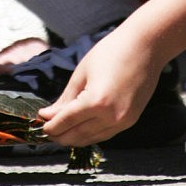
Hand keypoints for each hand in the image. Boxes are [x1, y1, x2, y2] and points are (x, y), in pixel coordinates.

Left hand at [38, 24, 161, 145]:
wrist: (146, 47)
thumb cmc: (112, 52)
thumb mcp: (83, 72)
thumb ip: (65, 98)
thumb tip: (48, 115)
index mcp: (96, 101)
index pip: (65, 122)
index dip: (50, 126)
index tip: (40, 123)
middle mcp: (110, 117)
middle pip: (77, 135)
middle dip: (59, 135)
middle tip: (47, 129)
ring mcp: (123, 121)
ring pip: (91, 139)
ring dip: (74, 138)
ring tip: (60, 131)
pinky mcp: (130, 121)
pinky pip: (105, 134)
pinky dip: (90, 134)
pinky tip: (80, 129)